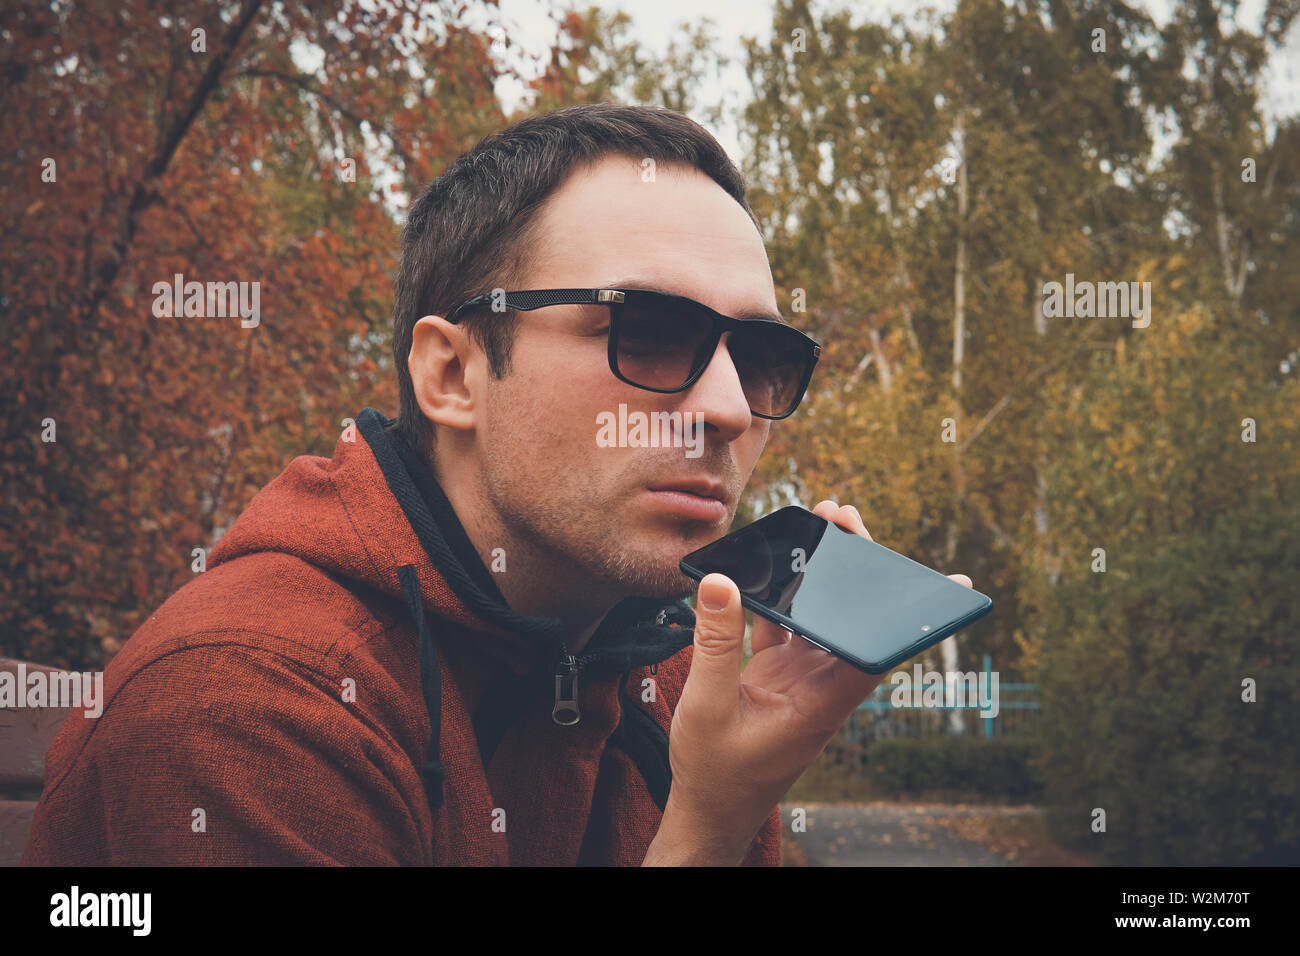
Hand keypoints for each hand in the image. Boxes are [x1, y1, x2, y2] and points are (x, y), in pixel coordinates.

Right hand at [645, 500, 973, 864]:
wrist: (708, 810)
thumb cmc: (717, 773)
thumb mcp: (707, 706)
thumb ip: (714, 643)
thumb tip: (720, 581)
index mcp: (822, 703)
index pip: (878, 652)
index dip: (911, 617)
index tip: (947, 580)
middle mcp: (821, 688)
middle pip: (850, 621)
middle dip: (852, 569)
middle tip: (844, 516)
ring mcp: (799, 682)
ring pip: (820, 619)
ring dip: (818, 578)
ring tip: (818, 526)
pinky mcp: (775, 679)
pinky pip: (784, 630)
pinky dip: (780, 599)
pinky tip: (769, 567)